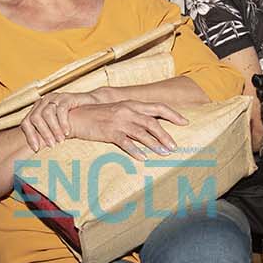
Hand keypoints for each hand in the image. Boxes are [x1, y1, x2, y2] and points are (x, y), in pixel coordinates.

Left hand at [20, 90, 106, 150]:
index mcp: (38, 109)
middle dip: (43, 133)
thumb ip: (47, 135)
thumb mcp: (57, 127)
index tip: (36, 149)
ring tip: (60, 140)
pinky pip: (61, 110)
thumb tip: (36, 152)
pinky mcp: (66, 97)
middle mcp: (44, 101)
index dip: (29, 136)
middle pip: (34, 117)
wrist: (92, 105)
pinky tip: (67, 132)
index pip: (26, 122)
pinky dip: (63, 123)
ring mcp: (55, 98)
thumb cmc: (74, 119)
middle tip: (51, 145)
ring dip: (53, 129)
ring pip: (47, 113)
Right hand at [65, 100, 186, 159]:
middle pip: (153, 122)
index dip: (173, 114)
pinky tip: (144, 158)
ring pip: (142, 133)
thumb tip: (151, 125)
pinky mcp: (109, 131)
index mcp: (131, 104)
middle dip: (166, 134)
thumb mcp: (118, 111)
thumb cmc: (98, 116)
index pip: (158, 107)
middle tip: (175, 146)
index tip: (185, 122)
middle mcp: (127, 110)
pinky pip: (126, 142)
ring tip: (165, 153)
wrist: (76, 116)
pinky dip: (136, 151)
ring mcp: (118, 121)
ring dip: (155, 144)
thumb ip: (134, 116)